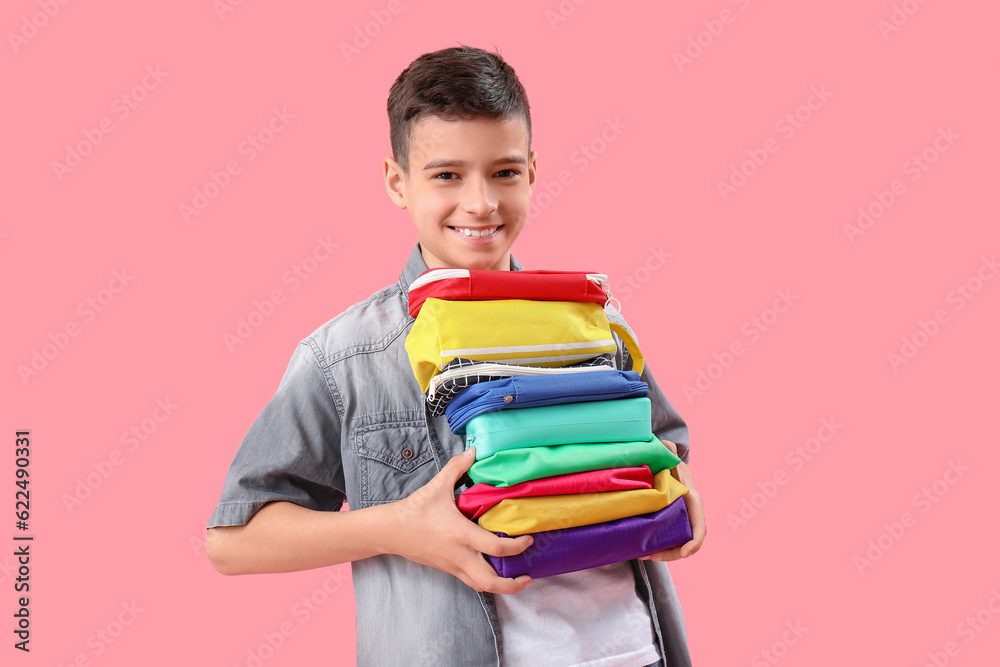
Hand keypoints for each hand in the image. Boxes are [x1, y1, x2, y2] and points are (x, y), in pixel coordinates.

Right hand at [384, 446, 533, 593]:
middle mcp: (460, 555)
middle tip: (528, 575)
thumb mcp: (437, 486)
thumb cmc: (415, 510)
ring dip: (502, 587)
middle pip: (491, 582)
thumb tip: (473, 450)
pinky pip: (472, 582)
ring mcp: (454, 565)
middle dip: (513, 584)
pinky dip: (487, 581)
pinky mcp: (448, 569)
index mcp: (462, 534)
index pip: (497, 547)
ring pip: (482, 587)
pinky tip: (495, 570)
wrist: (391, 531)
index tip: (529, 540)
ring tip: (516, 579)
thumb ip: (457, 467)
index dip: (518, 546)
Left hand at [639, 440, 705, 561]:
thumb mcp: (669, 458)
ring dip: (663, 554)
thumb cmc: (671, 464)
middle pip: (688, 541)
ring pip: (677, 544)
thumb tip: (666, 445)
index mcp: (693, 501)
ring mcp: (682, 520)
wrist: (672, 468)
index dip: (694, 541)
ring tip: (642, 555)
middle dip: (672, 553)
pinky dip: (658, 547)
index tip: (685, 553)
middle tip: (651, 556)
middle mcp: (690, 513)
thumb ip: (667, 452)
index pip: (699, 526)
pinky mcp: (673, 523)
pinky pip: (669, 540)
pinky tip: (642, 550)